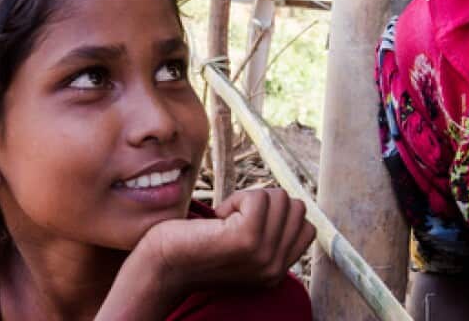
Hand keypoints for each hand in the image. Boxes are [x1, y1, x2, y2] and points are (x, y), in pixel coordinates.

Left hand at [141, 188, 315, 290]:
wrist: (162, 264)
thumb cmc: (196, 248)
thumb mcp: (244, 247)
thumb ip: (270, 235)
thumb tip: (289, 202)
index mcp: (277, 271)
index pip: (306, 226)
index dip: (278, 214)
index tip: (247, 224)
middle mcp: (275, 268)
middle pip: (296, 207)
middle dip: (265, 203)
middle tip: (233, 221)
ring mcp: (263, 256)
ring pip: (279, 199)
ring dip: (248, 200)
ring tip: (224, 221)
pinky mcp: (246, 239)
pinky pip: (258, 197)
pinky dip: (236, 198)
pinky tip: (218, 218)